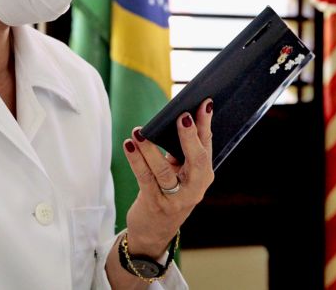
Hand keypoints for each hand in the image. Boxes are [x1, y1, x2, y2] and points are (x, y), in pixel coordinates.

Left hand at [122, 99, 214, 257]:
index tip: (203, 103)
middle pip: (196, 159)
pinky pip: (145, 178)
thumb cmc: (168, 193)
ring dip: (150, 149)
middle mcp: (194, 188)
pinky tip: (129, 144)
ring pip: (164, 171)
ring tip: (139, 131)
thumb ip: (180, 151)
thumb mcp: (180, 173)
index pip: (206, 145)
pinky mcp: (154, 204)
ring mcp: (175, 199)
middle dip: (189, 136)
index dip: (205, 124)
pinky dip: (136, 160)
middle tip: (181, 115)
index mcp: (203, 175)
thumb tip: (172, 118)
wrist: (154, 232)